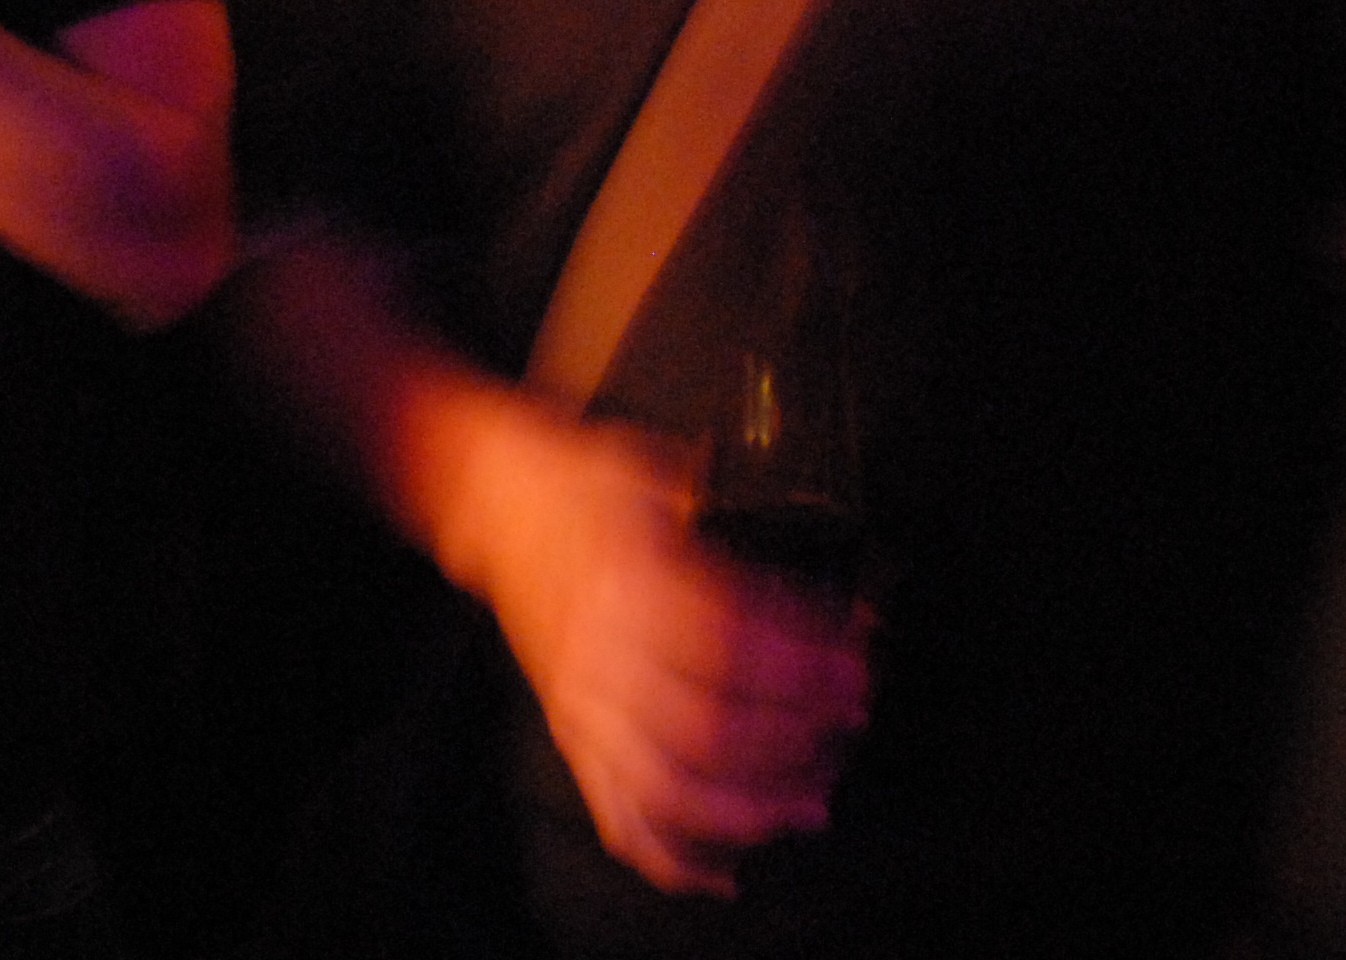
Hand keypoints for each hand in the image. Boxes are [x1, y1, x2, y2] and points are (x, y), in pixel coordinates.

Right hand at [469, 408, 870, 895]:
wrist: (489, 500)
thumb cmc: (580, 481)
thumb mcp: (658, 473)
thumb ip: (733, 522)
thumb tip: (816, 570)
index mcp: (629, 579)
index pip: (730, 642)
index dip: (803, 664)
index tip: (856, 666)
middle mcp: (603, 650)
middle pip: (709, 727)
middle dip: (793, 740)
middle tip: (849, 725)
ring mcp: (582, 700)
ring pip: (666, 786)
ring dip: (746, 809)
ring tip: (808, 805)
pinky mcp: (568, 729)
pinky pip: (615, 813)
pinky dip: (669, 857)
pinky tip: (723, 872)